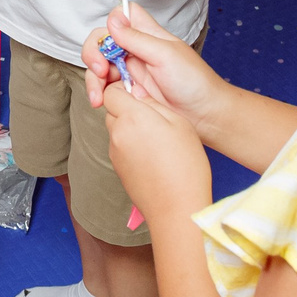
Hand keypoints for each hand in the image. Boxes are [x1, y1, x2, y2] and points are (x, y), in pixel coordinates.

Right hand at [85, 6, 231, 138]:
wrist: (204, 116)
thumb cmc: (194, 82)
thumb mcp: (166, 55)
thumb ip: (137, 38)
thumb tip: (113, 20)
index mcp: (148, 35)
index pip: (123, 15)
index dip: (113, 21)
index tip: (111, 37)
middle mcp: (136, 51)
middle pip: (102, 41)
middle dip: (93, 53)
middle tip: (100, 70)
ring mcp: (131, 72)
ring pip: (100, 66)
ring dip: (93, 78)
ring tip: (98, 96)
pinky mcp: (128, 92)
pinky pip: (105, 88)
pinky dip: (99, 93)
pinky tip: (101, 102)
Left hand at [102, 82, 212, 227]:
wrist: (176, 208)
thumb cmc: (185, 164)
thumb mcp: (178, 123)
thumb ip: (154, 104)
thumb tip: (137, 92)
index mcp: (131, 117)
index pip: (111, 91)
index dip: (124, 89)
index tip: (141, 94)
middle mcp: (117, 134)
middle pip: (113, 111)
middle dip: (128, 109)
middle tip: (154, 118)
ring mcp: (115, 153)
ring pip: (117, 130)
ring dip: (130, 128)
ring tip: (157, 140)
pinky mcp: (118, 169)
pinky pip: (121, 148)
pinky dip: (132, 146)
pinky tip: (153, 157)